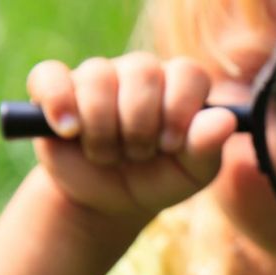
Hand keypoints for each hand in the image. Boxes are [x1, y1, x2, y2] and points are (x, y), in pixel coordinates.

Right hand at [26, 52, 235, 218]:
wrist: (110, 202)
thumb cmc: (159, 181)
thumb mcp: (191, 174)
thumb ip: (208, 147)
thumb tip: (225, 120)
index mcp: (179, 87)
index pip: (188, 73)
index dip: (180, 108)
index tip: (172, 144)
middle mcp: (139, 73)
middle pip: (142, 72)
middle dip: (140, 125)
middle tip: (139, 155)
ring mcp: (96, 78)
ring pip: (98, 76)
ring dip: (103, 128)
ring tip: (108, 156)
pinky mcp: (55, 90)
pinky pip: (50, 77)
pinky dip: (58, 102)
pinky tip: (69, 131)